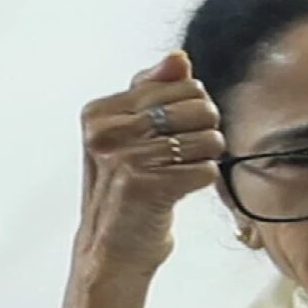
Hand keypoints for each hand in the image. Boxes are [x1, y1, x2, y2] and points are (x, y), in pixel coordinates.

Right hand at [73, 49, 222, 269]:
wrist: (113, 249)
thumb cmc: (126, 188)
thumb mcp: (130, 133)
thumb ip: (152, 91)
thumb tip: (178, 58)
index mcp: (100, 111)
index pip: (180, 84)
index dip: (194, 107)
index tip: (178, 130)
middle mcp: (107, 132)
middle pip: (199, 106)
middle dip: (206, 130)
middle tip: (186, 153)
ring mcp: (125, 159)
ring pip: (207, 138)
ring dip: (207, 158)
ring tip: (184, 170)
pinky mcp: (147, 188)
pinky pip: (206, 170)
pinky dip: (203, 181)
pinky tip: (181, 190)